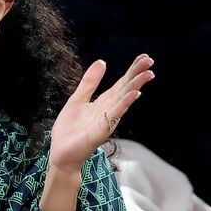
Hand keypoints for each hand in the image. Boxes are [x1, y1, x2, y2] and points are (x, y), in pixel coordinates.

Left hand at [48, 53, 154, 174]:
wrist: (60, 153)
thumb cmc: (69, 130)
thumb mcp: (77, 99)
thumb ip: (89, 82)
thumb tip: (102, 61)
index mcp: (103, 102)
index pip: (121, 83)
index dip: (132, 70)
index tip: (144, 57)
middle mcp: (109, 110)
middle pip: (126, 89)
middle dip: (137, 75)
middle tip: (150, 61)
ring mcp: (107, 120)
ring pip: (124, 99)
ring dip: (135, 86)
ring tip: (147, 74)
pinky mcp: (101, 130)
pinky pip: (115, 114)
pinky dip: (124, 103)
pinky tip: (134, 93)